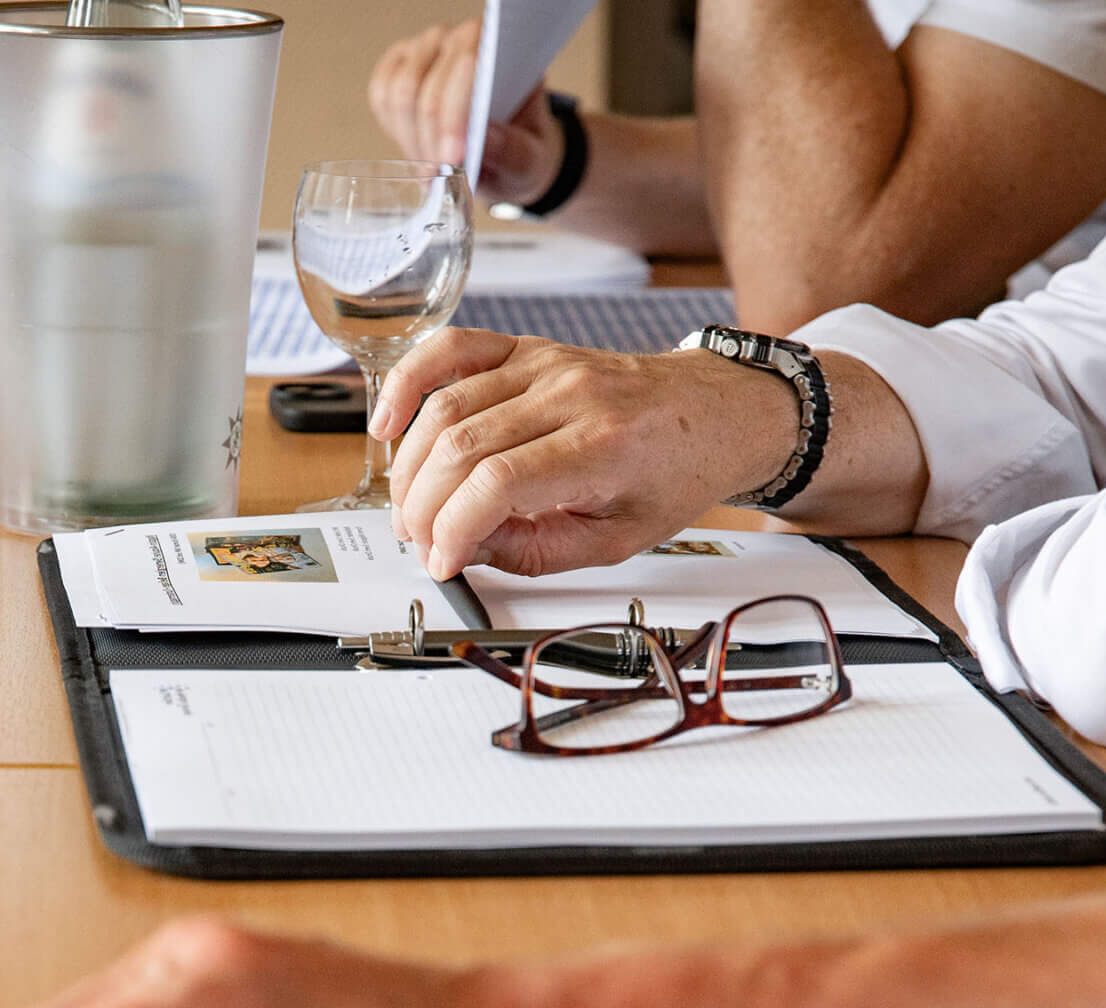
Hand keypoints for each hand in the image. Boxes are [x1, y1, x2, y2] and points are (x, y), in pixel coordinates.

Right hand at [367, 20, 563, 204]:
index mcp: (498, 49)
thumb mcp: (527, 160)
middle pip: (425, 89)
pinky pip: (381, 96)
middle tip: (441, 177)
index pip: (465, 67)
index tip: (453, 160)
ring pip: (399, 96)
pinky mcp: (398, 66)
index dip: (453, 116)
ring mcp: (425, 50)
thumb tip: (485, 139)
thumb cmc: (518, 151)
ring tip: (433, 170)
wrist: (503, 153)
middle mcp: (459, 40)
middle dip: (430, 142)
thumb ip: (511, 151)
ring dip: (412, 141)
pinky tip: (417, 149)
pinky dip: (395, 130)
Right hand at [373, 330, 800, 579]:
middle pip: (460, 447)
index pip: (497, 483)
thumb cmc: (674, 472)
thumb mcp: (621, 540)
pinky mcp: (528, 347)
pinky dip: (408, 383)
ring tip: (409, 509)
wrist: (717, 411)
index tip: (443, 562)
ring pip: (445, 406)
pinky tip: (388, 424)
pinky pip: (453, 349)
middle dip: (423, 507)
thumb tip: (470, 551)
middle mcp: (569, 395)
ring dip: (409, 467)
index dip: (452, 530)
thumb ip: (540, 551)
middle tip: (420, 544)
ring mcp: (545, 364)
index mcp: (602, 447)